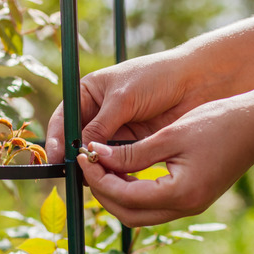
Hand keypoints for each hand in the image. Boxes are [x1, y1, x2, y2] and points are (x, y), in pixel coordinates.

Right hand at [45, 50, 205, 162]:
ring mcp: (116, 129)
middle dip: (74, 155)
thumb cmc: (156, 78)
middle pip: (77, 139)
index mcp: (89, 92)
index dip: (58, 137)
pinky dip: (112, 168)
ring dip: (94, 164)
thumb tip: (82, 150)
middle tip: (70, 171)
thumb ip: (100, 126)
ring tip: (90, 174)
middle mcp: (99, 112)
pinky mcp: (133, 144)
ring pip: (97, 152)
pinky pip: (116, 160)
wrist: (196, 81)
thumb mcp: (123, 99)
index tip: (57, 155)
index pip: (64, 118)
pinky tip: (110, 175)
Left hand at [77, 97, 253, 225]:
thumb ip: (130, 153)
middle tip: (88, 164)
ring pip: (140, 214)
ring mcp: (191, 206)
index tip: (83, 156)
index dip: (98, 178)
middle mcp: (185, 208)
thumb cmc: (218, 122)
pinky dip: (134, 192)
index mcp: (180, 194)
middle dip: (103, 191)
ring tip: (102, 165)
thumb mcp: (169, 136)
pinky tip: (124, 169)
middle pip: (128, 214)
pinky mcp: (193, 199)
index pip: (123, 196)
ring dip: (117, 194)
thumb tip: (95, 156)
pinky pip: (154, 204)